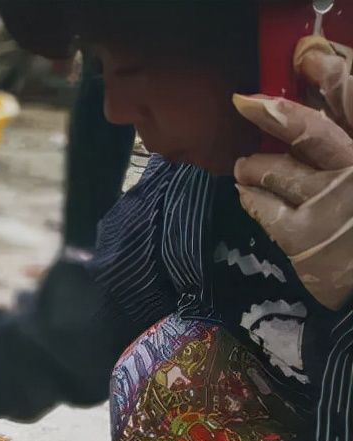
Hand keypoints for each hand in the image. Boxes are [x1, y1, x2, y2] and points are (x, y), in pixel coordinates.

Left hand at [233, 36, 352, 308]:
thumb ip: (349, 140)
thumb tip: (328, 106)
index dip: (333, 73)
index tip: (307, 57)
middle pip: (309, 130)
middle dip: (275, 112)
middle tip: (247, 102)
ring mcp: (328, 203)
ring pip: (276, 168)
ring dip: (254, 163)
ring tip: (246, 165)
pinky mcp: (302, 236)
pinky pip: (262, 207)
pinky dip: (251, 195)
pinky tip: (246, 192)